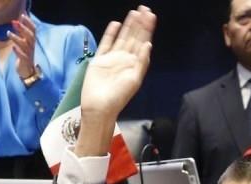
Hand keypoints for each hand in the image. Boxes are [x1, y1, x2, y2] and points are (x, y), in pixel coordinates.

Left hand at [8, 13, 36, 78]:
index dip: (29, 22)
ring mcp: (29, 54)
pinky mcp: (25, 61)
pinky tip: (13, 47)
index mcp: (31, 41)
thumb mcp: (24, 42)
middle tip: (15, 22)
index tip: (22, 15)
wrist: (27, 71)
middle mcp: (31, 46)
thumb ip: (21, 33)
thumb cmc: (24, 55)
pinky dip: (18, 51)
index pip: (33, 30)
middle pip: (30, 36)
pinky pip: (22, 56)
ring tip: (8, 33)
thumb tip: (16, 21)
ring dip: (16, 38)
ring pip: (25, 45)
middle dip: (23, 28)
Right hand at [75, 6, 155, 156]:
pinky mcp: (99, 60)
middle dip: (139, 23)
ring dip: (128, 25)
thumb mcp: (134, 80)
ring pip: (121, 37)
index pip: (143, 42)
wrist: (99, 107)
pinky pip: (106, 43)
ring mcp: (112, 58)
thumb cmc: (118, 97)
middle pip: (133, 37)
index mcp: (134, 63)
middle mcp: (124, 58)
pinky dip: (110, 34)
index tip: (151, 16)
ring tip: (133, 12)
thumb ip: (141, 61)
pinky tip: (115, 24)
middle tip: (144, 8)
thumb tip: (148, 44)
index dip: (147, 29)